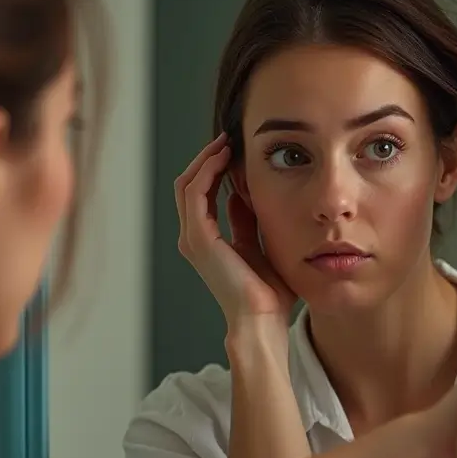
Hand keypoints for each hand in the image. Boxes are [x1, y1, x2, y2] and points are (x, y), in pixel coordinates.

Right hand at [175, 133, 295, 330]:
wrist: (263, 318)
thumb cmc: (269, 292)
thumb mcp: (260, 244)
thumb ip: (248, 221)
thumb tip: (245, 194)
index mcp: (208, 241)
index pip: (202, 194)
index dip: (215, 168)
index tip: (235, 150)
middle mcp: (195, 238)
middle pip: (189, 185)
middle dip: (207, 158)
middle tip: (229, 138)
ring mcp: (193, 238)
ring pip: (187, 184)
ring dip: (205, 160)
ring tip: (226, 143)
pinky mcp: (199, 238)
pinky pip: (195, 193)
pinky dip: (206, 171)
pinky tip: (223, 158)